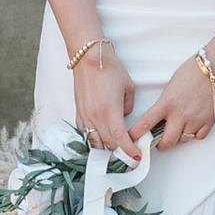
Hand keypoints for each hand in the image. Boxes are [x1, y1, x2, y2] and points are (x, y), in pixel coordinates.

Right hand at [67, 40, 134, 156]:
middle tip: (129, 155)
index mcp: (110, 111)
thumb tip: (123, 117)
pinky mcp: (79, 112)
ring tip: (115, 151)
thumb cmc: (110, 69)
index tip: (136, 157)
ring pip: (95, 142)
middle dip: (120, 152)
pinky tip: (100, 141)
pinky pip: (85, 133)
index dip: (129, 150)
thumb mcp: (128, 88)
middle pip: (108, 144)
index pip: (120, 138)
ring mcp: (85, 116)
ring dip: (106, 149)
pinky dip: (93, 140)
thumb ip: (128, 107)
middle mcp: (96, 116)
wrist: (88, 58)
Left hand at [134, 53, 214, 150]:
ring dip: (179, 136)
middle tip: (159, 140)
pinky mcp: (209, 121)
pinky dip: (195, 133)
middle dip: (161, 144)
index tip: (131, 139)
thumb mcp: (170, 86)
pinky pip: (198, 136)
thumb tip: (160, 117)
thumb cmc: (192, 71)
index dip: (136, 135)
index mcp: (166, 103)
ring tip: (180, 125)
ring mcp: (195, 120)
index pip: (145, 123)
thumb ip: (164, 104)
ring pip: (182, 140)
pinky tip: (194, 123)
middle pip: (166, 142)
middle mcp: (179, 115)